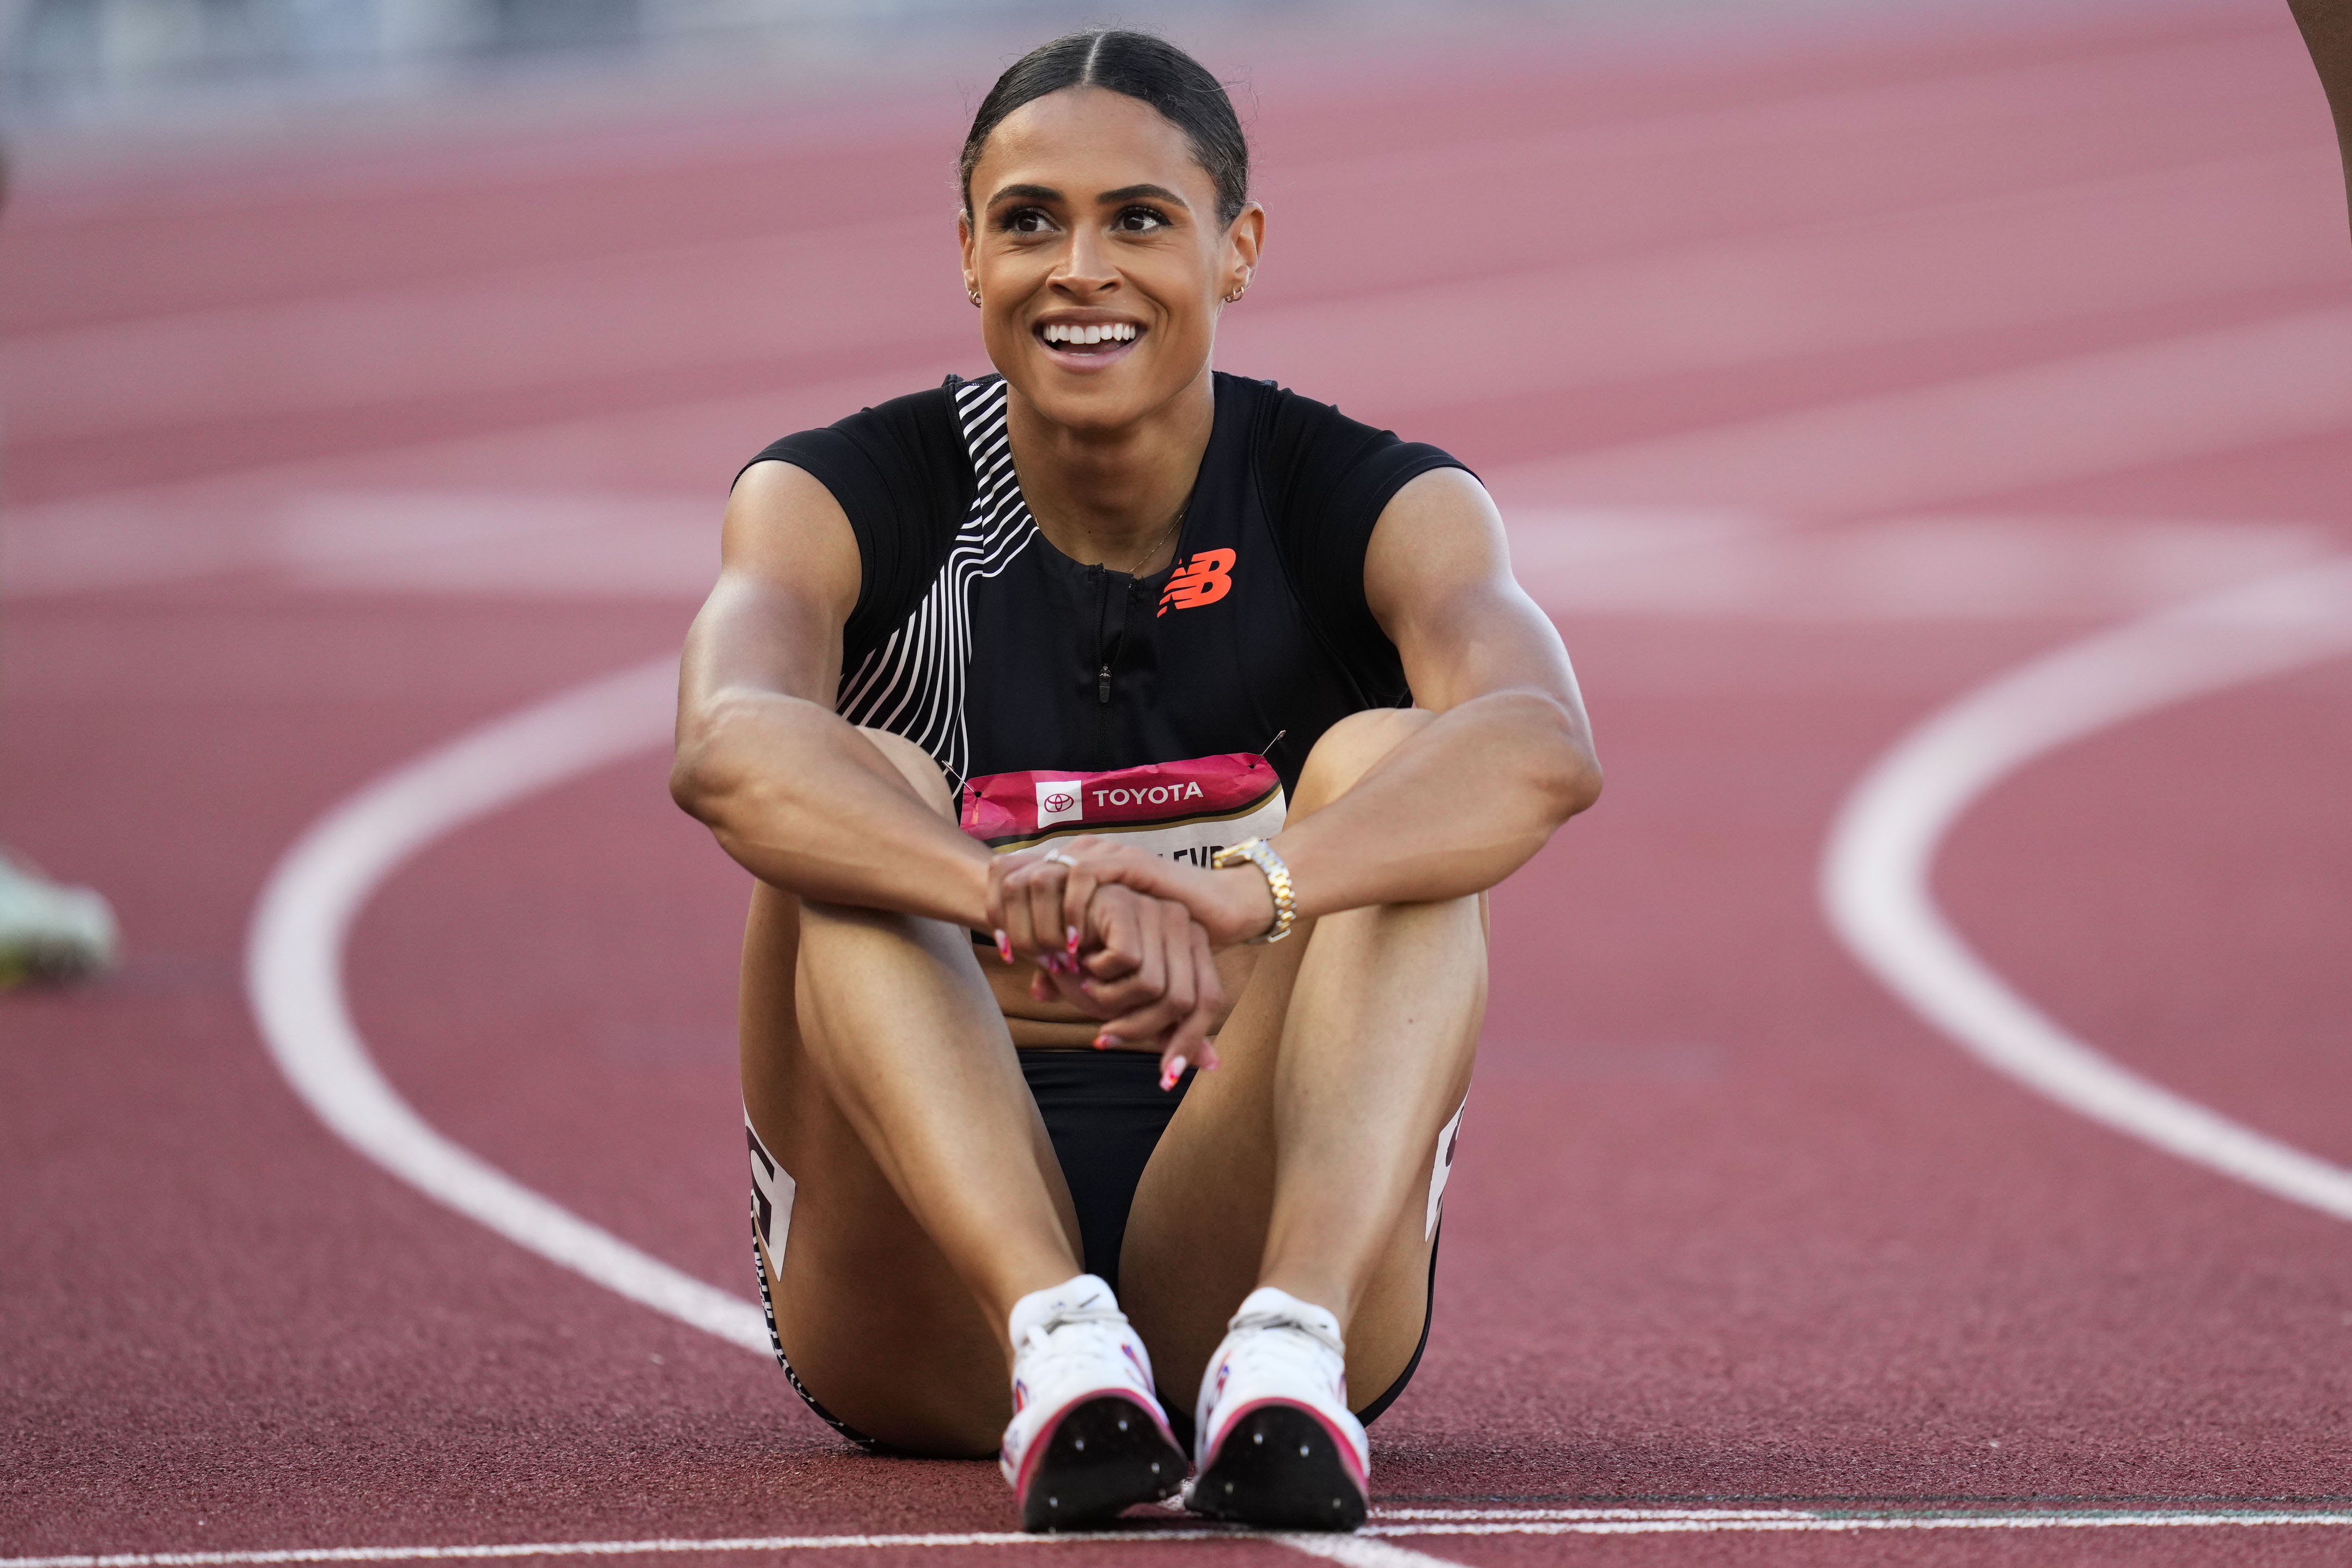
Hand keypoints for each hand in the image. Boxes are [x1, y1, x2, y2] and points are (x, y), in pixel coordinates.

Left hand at [987, 836, 1277, 957]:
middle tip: (1017, 956)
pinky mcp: (1126, 860)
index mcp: (1068, 870)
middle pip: (1013, 873)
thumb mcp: (1107, 955)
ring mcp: (1103, 853)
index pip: (1006, 874)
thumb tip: (1039, 990)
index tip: (1006, 954)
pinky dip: (1072, 911)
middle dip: (1009, 917)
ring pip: (1042, 875)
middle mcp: (1080, 854)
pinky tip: (1077, 944)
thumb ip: (1072, 966)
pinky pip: (1082, 875)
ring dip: (1038, 918)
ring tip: (1047, 953)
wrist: (1217, 911)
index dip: (996, 911)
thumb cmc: (1163, 938)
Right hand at [996, 878, 1223, 1083]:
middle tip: (1104, 1036)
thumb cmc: (1089, 964)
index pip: (1209, 1000)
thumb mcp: (1131, 1003)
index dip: (1189, 1041)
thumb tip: (1212, 1064)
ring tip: (1088, 991)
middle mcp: (1183, 924)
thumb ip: (1168, 1027)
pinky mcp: (1127, 905)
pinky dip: (1099, 976)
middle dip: (1140, 1030)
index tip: (1166, 1077)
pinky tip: (1079, 967)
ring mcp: (1156, 910)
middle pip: (1184, 1000)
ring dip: (1112, 1003)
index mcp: (1192, 945)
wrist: (1043, 923)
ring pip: (1155, 986)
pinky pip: (1127, 961)